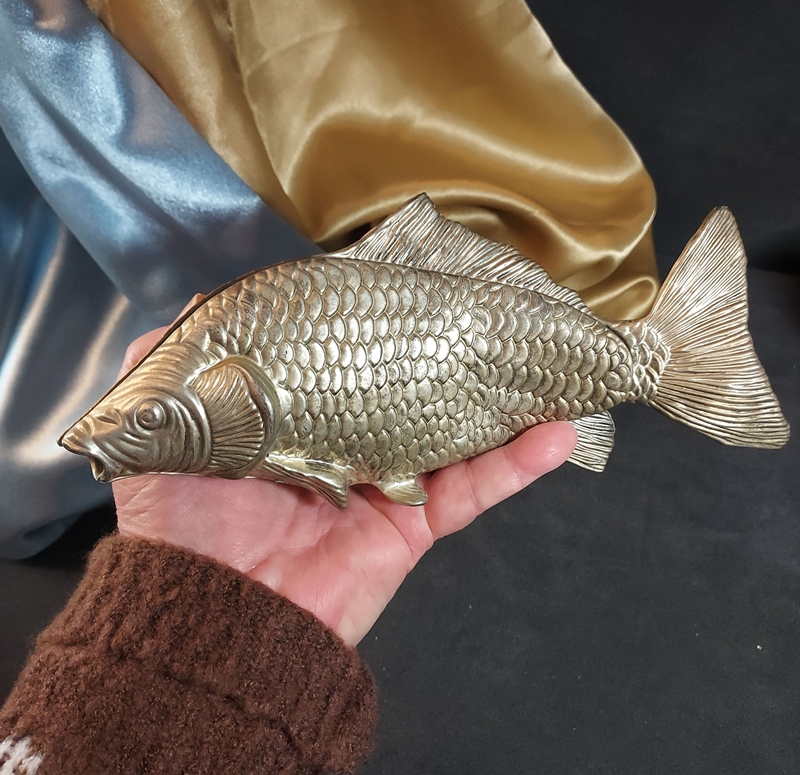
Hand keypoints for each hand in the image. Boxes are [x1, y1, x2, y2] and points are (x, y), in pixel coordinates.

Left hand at [113, 323, 576, 645]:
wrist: (206, 618)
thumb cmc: (180, 525)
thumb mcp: (163, 425)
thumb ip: (173, 359)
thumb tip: (204, 299)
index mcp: (294, 419)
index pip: (345, 363)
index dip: (375, 328)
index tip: (408, 285)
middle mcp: (344, 447)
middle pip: (409, 394)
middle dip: (447, 358)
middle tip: (486, 314)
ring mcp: (384, 487)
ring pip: (456, 436)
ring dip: (503, 404)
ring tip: (542, 362)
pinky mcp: (412, 530)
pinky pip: (472, 492)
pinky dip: (516, 465)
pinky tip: (555, 430)